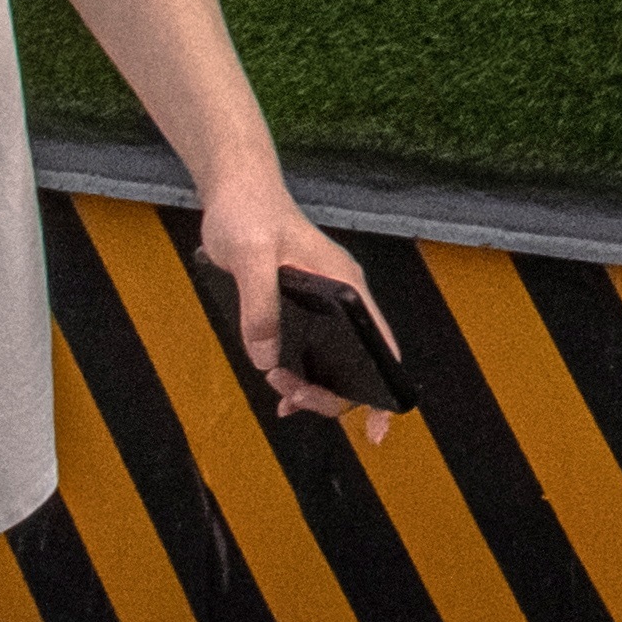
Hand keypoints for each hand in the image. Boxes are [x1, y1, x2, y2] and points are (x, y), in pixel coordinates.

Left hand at [198, 188, 391, 424]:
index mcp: (346, 286)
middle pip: (354, 364)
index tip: (378, 428)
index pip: (379, 344)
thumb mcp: (252, 256)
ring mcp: (321, 306)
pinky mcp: (297, 308)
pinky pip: (305, 352)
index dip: (383, 388)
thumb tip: (266, 359)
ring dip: (308, 386)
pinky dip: (295, 376)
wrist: (237, 192)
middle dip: (328, 393)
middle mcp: (341, 299)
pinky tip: (276, 386)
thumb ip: (260, 305)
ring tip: (278, 390)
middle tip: (291, 398)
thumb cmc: (251, 213)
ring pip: (329, 362)